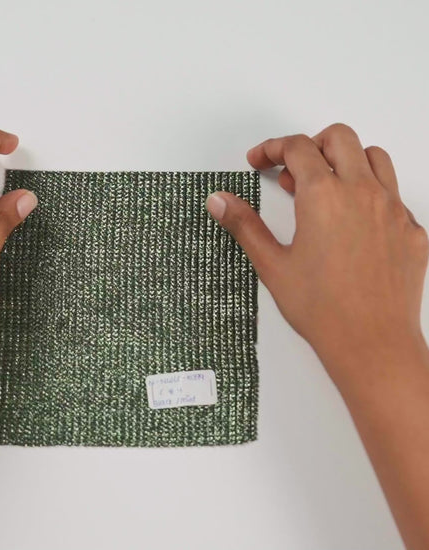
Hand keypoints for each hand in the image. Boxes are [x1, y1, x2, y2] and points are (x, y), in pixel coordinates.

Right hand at [207, 123, 427, 379]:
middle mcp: (362, 193)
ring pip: (374, 158)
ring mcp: (394, 209)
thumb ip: (244, 225)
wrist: (371, 343)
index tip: (259, 161)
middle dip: (311, 145)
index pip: (297, 147)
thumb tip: (219, 200)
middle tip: (291, 171)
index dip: (272, 148)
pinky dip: (370, 194)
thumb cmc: (321, 308)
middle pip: (339, 138)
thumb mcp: (272, 264)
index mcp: (324, 196)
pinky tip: (354, 224)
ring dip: (346, 161)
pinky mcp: (412, 230)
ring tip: (325, 189)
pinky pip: (394, 194)